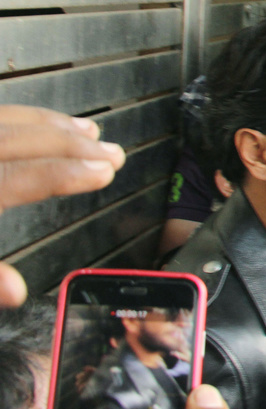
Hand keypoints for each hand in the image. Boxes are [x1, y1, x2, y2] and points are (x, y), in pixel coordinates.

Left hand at [0, 106, 126, 306]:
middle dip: (71, 144)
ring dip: (52, 124)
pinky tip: (43, 121)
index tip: (105, 171)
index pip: (18, 177)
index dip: (65, 173)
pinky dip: (24, 116)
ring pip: (5, 120)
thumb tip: (17, 292)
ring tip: (89, 131)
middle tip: (113, 153)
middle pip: (16, 140)